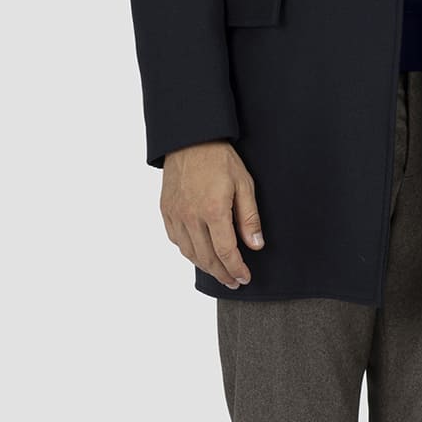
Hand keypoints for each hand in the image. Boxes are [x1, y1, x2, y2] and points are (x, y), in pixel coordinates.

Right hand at [160, 142, 264, 288]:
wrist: (190, 139)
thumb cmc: (220, 159)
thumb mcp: (244, 184)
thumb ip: (249, 218)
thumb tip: (256, 245)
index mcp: (213, 210)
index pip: (225, 252)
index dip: (236, 269)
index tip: (244, 278)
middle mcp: (191, 216)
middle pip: (207, 258)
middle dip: (222, 274)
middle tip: (233, 281)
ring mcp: (176, 214)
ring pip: (189, 252)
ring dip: (205, 267)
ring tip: (219, 272)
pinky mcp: (166, 210)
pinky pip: (176, 240)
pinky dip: (188, 252)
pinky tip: (199, 253)